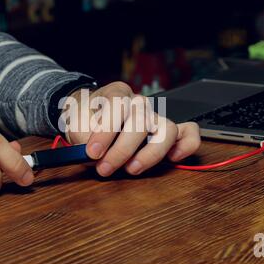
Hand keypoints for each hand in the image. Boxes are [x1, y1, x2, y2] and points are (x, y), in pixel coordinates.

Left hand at [64, 82, 200, 176]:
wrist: (90, 117)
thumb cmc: (86, 119)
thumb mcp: (75, 123)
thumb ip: (81, 135)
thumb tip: (92, 152)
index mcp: (117, 94)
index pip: (118, 105)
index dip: (106, 130)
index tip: (93, 152)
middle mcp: (139, 103)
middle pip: (141, 121)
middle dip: (122, 149)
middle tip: (105, 168)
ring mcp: (155, 117)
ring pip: (167, 129)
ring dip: (151, 153)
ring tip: (132, 169)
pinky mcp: (167, 132)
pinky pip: (188, 133)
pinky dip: (186, 146)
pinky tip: (172, 158)